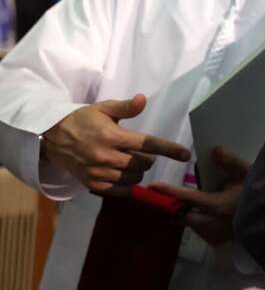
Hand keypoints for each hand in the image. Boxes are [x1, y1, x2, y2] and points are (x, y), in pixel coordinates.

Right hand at [40, 94, 191, 192]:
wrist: (53, 137)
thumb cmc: (83, 120)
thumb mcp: (103, 109)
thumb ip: (125, 107)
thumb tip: (143, 99)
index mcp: (112, 136)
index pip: (147, 144)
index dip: (169, 149)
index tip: (186, 155)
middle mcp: (106, 156)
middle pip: (143, 164)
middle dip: (147, 159)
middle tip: (139, 152)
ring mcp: (99, 172)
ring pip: (134, 178)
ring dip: (138, 171)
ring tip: (128, 162)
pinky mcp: (92, 185)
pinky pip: (120, 190)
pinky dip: (127, 184)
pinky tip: (122, 174)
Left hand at [148, 146, 250, 245]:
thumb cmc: (257, 193)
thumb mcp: (248, 173)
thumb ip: (231, 162)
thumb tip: (216, 149)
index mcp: (218, 205)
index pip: (188, 199)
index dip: (170, 192)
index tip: (153, 186)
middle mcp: (213, 223)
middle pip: (182, 217)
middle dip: (171, 208)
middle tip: (160, 198)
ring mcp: (214, 235)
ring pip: (189, 224)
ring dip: (182, 215)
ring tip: (177, 204)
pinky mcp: (216, 241)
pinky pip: (197, 230)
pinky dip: (193, 221)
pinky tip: (198, 213)